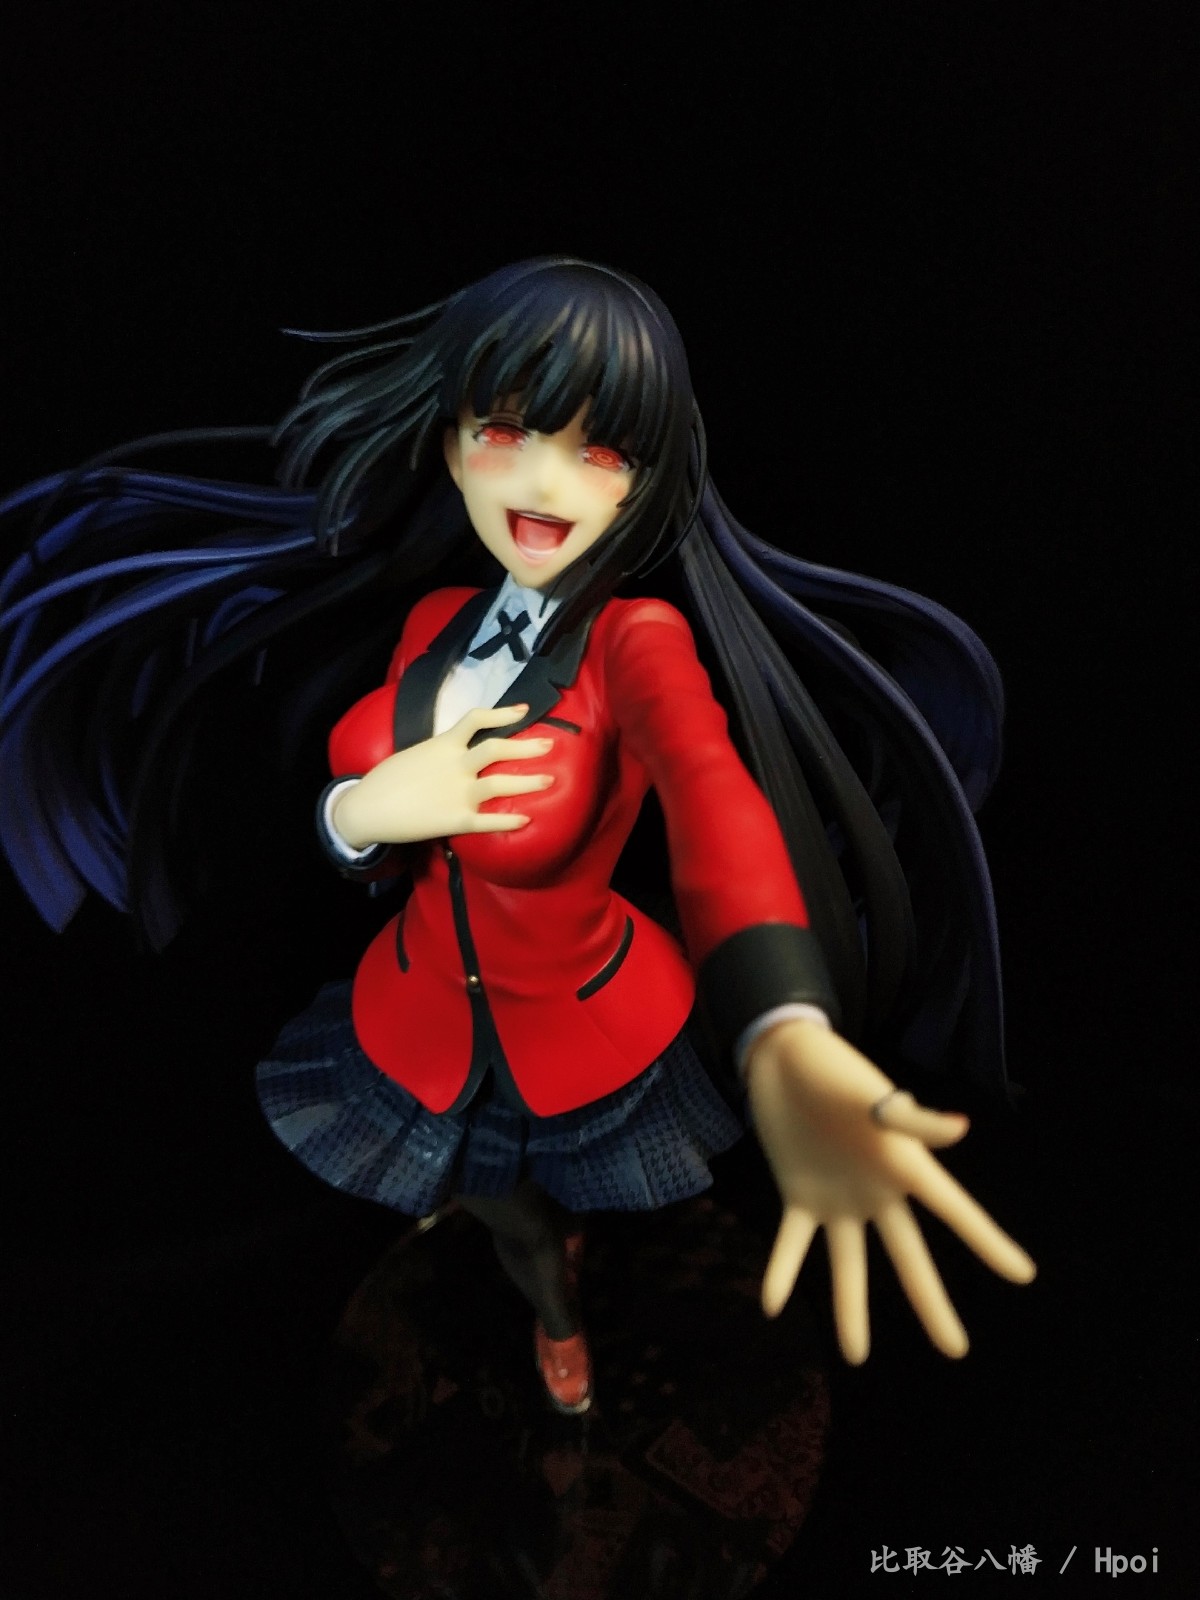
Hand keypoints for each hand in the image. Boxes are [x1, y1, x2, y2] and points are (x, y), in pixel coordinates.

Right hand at [332, 704, 552, 846]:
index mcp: (443, 745)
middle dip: (527, 746)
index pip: (477, 719)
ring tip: (550, 779)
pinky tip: (527, 820)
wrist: (366, 809)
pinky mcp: (456, 820)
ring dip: (529, 781)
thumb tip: (457, 751)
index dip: (503, 713)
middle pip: (498, 749)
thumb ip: (440, 752)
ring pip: (501, 784)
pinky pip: (490, 822)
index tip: (524, 710)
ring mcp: (458, 793)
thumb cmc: (386, 780)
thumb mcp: (414, 754)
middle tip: (551, 744)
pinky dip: (510, 821)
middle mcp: (456, 766)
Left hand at [745, 1020, 1034, 1362]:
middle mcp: (877, 1192)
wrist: (784, 1058)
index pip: (954, 1211)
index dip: (988, 1242)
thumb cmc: (836, 1071)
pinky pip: (791, 1243)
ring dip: (850, 1309)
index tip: (1023, 1276)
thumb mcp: (873, 1093)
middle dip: (930, 1303)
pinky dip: (780, 1271)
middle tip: (956, 1351)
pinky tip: (770, 1305)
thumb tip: (961, 1130)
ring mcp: (837, 1200)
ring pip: (849, 1265)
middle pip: (909, 1257)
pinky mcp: (796, 1197)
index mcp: (903, 1167)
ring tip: (856, 1356)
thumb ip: (912, 1117)